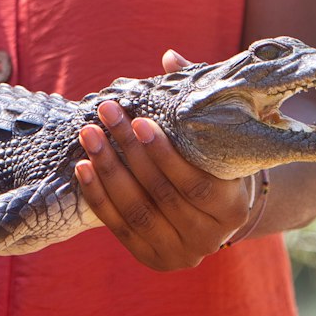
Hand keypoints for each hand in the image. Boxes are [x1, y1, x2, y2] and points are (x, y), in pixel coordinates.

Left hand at [75, 90, 253, 271]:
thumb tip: (168, 57)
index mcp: (232, 208)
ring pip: (136, 212)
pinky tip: (83, 167)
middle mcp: (209, 239)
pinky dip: (98, 197)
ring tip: (90, 134)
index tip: (139, 121)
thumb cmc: (216, 159)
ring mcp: (179, 254)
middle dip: (128, 152)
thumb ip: (197, 98)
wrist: (216, 209)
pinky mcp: (152, 258)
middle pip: (161, 196)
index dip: (164, 154)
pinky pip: (119, 227)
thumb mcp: (216, 132)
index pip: (194, 184)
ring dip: (108, 171)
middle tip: (106, 114)